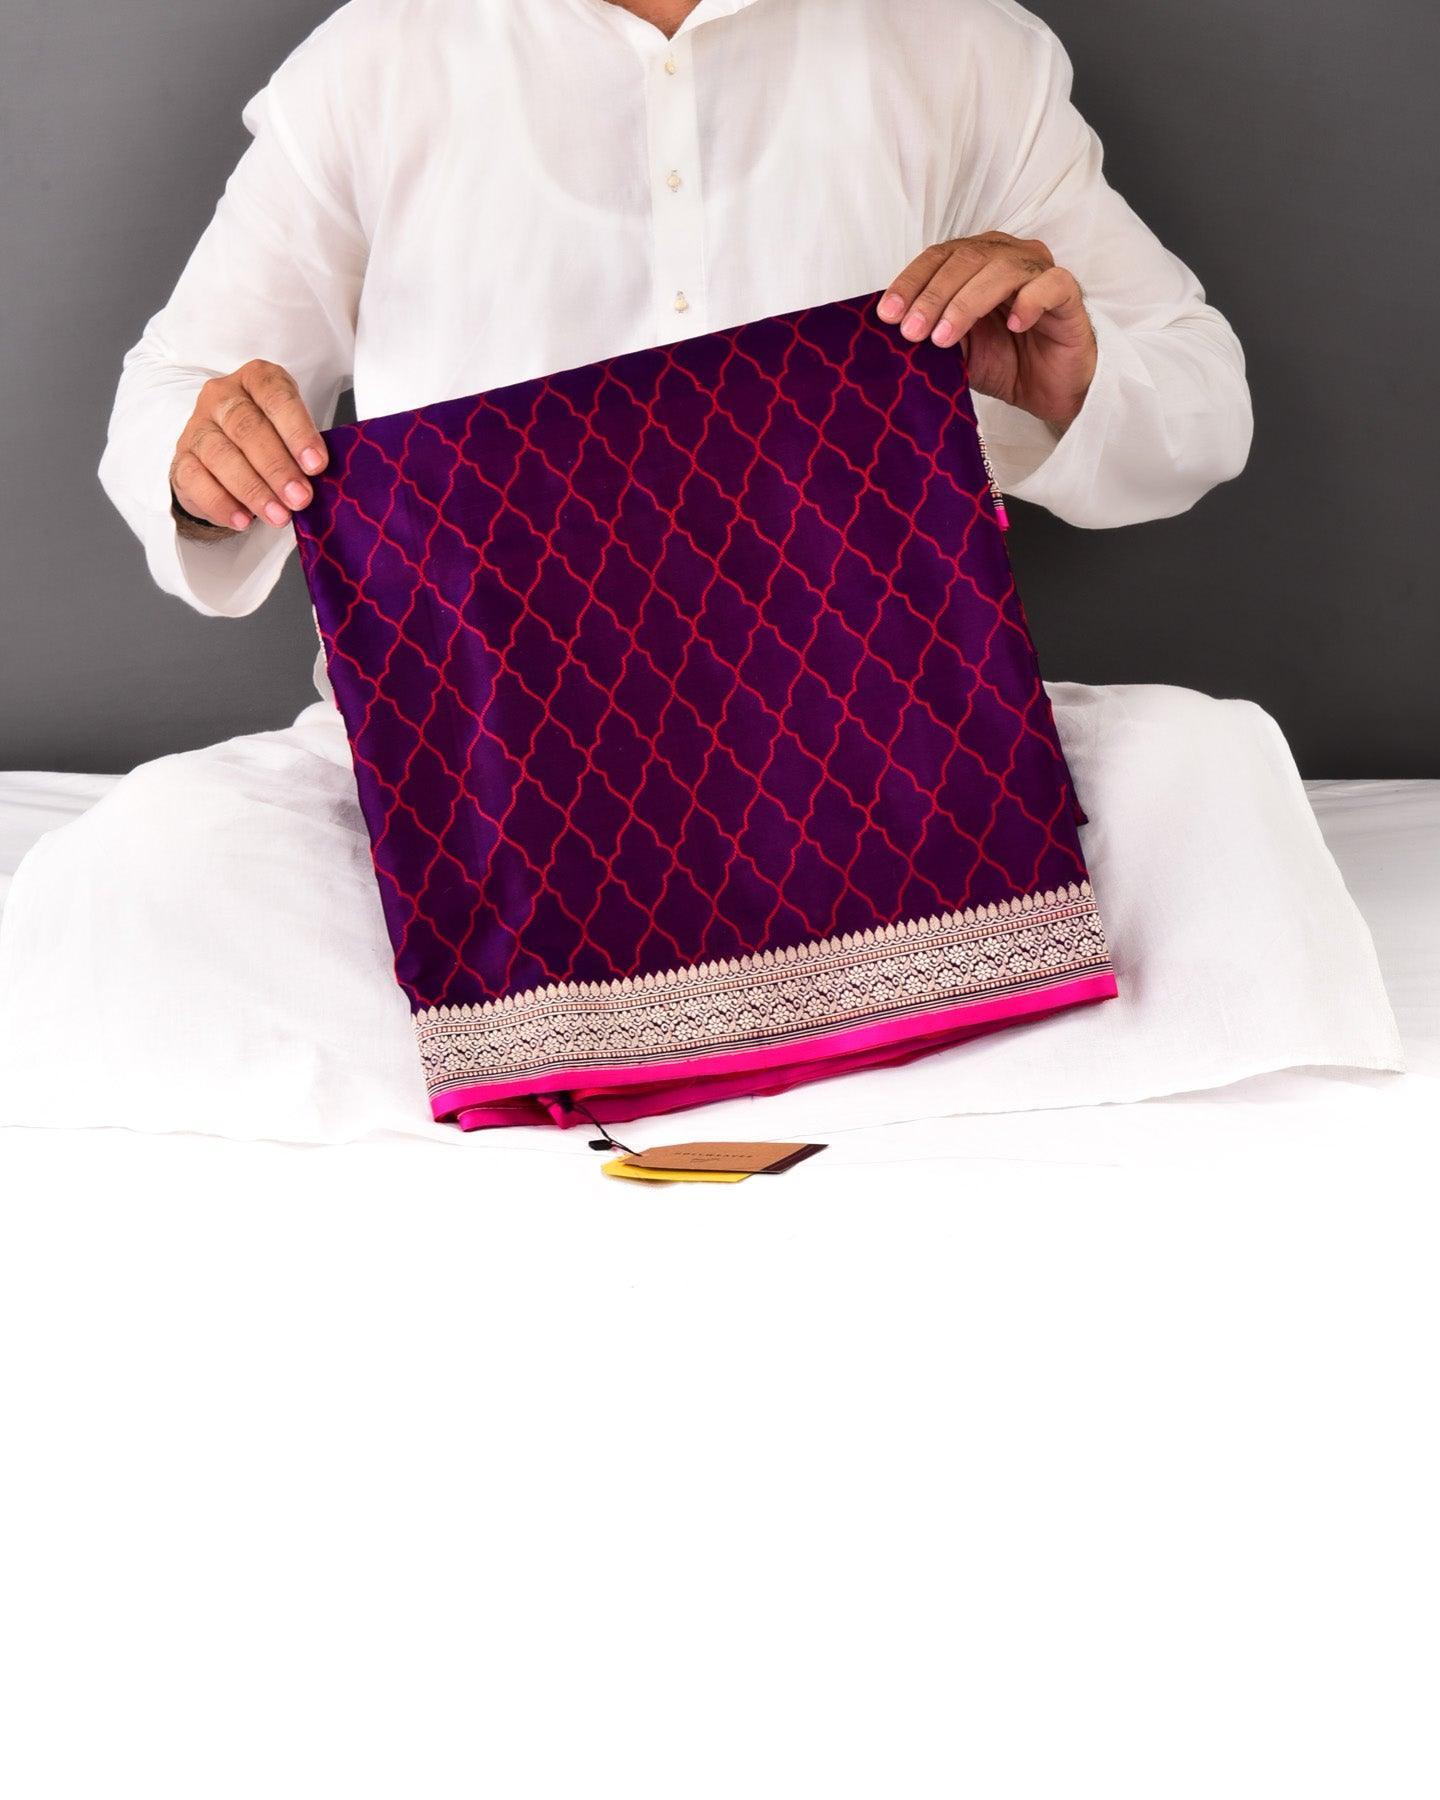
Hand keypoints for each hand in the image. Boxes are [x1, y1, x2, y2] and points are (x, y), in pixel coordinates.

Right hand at [169, 361, 326, 538]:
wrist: (226, 463)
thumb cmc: (270, 442)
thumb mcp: (292, 436)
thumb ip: (302, 450)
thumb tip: (320, 479)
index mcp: (255, 380)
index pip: (275, 395)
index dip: (297, 431)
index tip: (316, 465)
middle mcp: (221, 396)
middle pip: (247, 427)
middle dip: (278, 467)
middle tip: (301, 498)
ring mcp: (197, 426)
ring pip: (221, 455)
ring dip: (253, 489)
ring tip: (279, 515)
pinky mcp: (181, 459)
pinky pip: (195, 480)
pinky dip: (220, 503)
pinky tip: (242, 521)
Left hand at [877, 234, 1097, 432]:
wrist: (1049, 390)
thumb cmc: (1006, 361)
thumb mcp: (959, 351)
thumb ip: (932, 333)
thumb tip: (894, 331)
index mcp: (977, 262)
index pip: (938, 257)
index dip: (911, 282)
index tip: (887, 315)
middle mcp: (1007, 257)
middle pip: (966, 259)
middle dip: (933, 296)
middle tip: (912, 331)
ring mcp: (1039, 271)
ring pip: (1002, 269)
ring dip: (968, 302)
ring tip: (945, 337)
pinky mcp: (1067, 292)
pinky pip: (1049, 284)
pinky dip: (1029, 301)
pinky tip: (1014, 325)